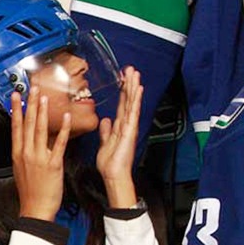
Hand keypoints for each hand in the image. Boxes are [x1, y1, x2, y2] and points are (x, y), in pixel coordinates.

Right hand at [12, 88, 68, 220]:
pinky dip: (62, 129)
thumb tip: (27, 141)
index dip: (15, 109)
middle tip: (32, 88)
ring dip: (42, 111)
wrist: (35, 209)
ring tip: (44, 96)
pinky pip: (58, 143)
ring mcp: (39, 158)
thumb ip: (24, 152)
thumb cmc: (30, 192)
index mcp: (18, 153)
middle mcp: (27, 153)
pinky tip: (65, 117)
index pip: (16, 126)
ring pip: (40, 129)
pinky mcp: (53, 164)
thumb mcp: (20, 169)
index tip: (15, 95)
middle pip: (28, 123)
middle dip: (30, 103)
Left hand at [96, 67, 143, 208]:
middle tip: (131, 69)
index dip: (122, 91)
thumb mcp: (105, 143)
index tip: (123, 78)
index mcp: (119, 126)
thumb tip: (105, 121)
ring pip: (132, 103)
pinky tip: (138, 89)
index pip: (121, 105)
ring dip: (133, 87)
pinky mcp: (130, 131)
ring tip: (135, 73)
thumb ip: (106, 131)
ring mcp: (129, 127)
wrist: (114, 175)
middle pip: (128, 100)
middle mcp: (126, 124)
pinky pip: (133, 112)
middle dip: (129, 84)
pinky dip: (135, 100)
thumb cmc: (110, 163)